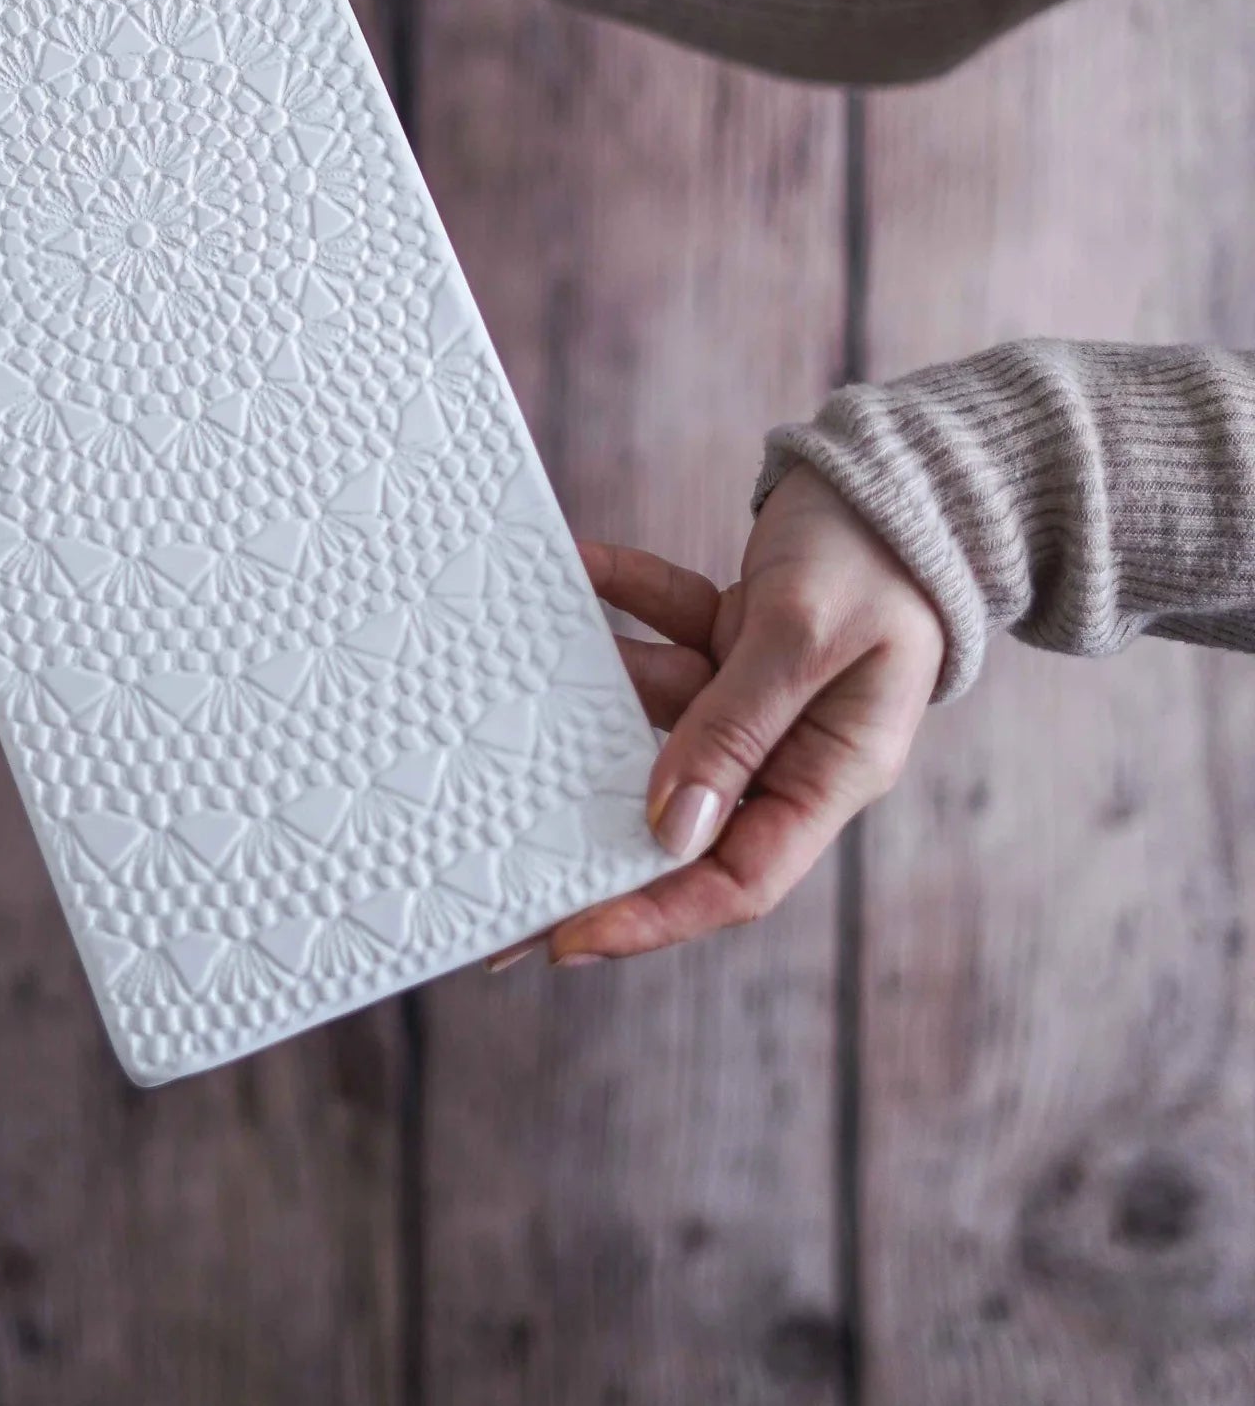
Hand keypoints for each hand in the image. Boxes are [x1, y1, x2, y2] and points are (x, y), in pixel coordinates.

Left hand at [494, 466, 944, 970]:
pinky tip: (573, 563)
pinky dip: (619, 599)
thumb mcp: (804, 636)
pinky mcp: (738, 638)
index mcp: (831, 773)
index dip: (653, 914)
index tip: (566, 936)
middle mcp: (792, 748)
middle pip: (681, 818)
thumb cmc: (878, 553)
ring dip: (590, 695)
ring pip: (655, 717)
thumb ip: (734, 727)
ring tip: (501, 701)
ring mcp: (761, 694)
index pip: (737, 878)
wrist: (910, 469)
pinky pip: (662, 630)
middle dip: (592, 838)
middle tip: (497, 868)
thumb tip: (670, 830)